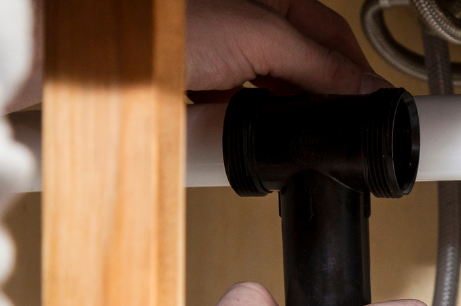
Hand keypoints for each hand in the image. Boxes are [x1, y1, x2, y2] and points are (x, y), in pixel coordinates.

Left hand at [7, 0, 390, 111]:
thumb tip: (364, 89)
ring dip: (274, 121)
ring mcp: (221, 58)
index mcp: (274, 1)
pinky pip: (231, 119)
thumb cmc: (159, 22)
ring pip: (269, 101)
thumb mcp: (256, 38)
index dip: (358, 78)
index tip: (377, 111)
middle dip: (316, 104)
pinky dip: (236, 132)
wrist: (84, 51)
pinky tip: (235, 137)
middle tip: (331, 133)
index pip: (335, 42)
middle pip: (305, 74)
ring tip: (276, 134)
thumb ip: (316, 65)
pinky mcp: (195, 90)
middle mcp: (249, 25)